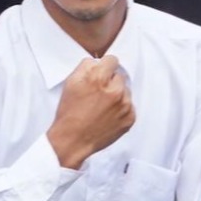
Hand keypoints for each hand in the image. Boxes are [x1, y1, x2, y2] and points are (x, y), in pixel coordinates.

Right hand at [47, 53, 136, 168]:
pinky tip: (107, 116)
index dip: (104, 67)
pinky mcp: (130, 117)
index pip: (112, 60)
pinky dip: (121, 109)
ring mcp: (125, 105)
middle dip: (110, 82)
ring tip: (101, 107)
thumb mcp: (71, 82)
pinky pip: (129, 106)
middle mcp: (115, 90)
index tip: (101, 75)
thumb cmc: (70, 112)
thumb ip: (87, 65)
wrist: (73, 140)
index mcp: (99, 78)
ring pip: (125, 91)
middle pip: (119, 75)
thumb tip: (99, 61)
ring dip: (117, 95)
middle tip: (98, 94)